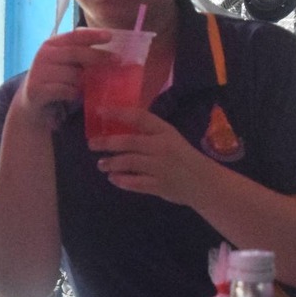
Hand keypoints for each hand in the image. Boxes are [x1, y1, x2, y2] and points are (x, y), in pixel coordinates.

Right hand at [16, 29, 111, 126]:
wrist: (32, 106)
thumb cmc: (56, 83)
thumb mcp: (68, 65)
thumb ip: (82, 57)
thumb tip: (112, 55)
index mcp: (52, 44)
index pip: (74, 36)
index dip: (93, 35)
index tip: (110, 36)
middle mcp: (44, 55)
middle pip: (75, 52)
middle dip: (98, 56)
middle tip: (117, 60)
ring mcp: (38, 72)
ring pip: (72, 74)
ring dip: (86, 82)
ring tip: (92, 87)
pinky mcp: (36, 90)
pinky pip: (65, 90)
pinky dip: (74, 93)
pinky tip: (77, 96)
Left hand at [90, 108, 209, 204]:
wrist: (203, 182)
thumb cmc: (183, 157)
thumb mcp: (170, 138)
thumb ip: (148, 133)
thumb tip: (119, 126)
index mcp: (165, 132)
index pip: (139, 117)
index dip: (118, 113)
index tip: (99, 111)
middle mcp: (162, 147)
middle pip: (130, 142)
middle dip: (108, 143)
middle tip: (92, 144)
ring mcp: (160, 167)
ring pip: (130, 162)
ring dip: (112, 162)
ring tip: (101, 164)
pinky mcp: (159, 185)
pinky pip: (136, 183)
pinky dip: (122, 181)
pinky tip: (113, 178)